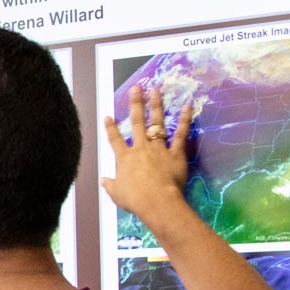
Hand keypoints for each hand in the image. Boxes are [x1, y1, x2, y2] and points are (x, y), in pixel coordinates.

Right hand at [101, 84, 193, 218]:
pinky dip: (184, 121)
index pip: (114, 140)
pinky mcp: (175, 153)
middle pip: (137, 122)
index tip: (108, 116)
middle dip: (136, 104)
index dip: (110, 128)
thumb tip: (104, 180)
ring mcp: (158, 149)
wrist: (156, 201)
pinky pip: (180, 135)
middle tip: (137, 88)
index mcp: (124, 158)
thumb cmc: (134, 199)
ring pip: (157, 123)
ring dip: (156, 105)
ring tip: (156, 90)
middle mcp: (140, 148)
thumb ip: (110, 185)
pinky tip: (186, 107)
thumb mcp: (116, 194)